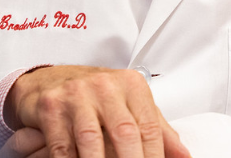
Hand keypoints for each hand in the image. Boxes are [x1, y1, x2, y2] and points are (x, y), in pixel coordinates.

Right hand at [4, 65, 190, 157]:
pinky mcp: (51, 106)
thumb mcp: (129, 105)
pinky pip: (63, 146)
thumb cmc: (94, 97)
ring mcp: (75, 94)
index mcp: (130, 85)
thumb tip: (183, 157)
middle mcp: (104, 85)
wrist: (47, 80)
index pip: (149, 128)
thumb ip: (157, 130)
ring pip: (92, 141)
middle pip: (125, 133)